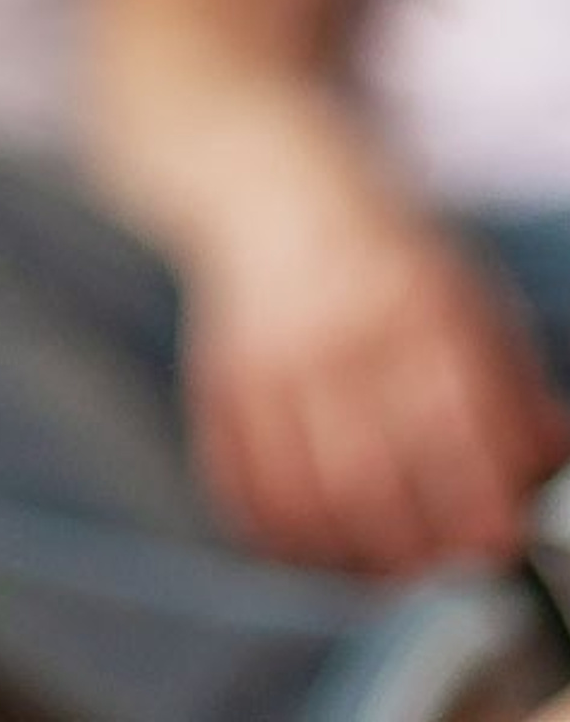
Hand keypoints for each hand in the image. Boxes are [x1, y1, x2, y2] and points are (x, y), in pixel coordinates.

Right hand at [186, 189, 569, 575]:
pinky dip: (277, 534)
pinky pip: (240, 485)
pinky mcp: (219, 381)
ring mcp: (269, 359)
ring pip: (302, 497)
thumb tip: (555, 465)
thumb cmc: (389, 261)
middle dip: (413, 550)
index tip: (496, 542)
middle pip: (369, 480)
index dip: (477, 503)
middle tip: (439, 563)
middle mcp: (336, 333)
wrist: (274, 193)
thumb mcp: (469, 297)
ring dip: (347, 555)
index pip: (452, 428)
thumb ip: (513, 385)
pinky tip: (314, 537)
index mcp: (415, 307)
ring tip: (382, 562)